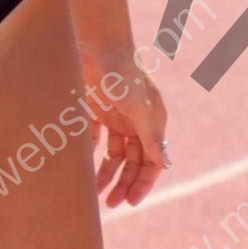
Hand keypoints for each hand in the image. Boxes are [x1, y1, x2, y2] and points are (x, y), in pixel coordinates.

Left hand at [82, 52, 168, 209]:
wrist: (97, 44)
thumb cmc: (124, 74)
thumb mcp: (141, 109)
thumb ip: (152, 138)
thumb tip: (167, 165)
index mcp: (152, 122)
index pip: (152, 160)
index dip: (144, 182)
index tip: (131, 201)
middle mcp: (135, 121)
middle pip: (132, 161)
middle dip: (124, 183)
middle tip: (112, 203)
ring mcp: (114, 116)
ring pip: (112, 153)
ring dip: (105, 173)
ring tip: (95, 193)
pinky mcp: (94, 109)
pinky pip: (92, 139)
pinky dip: (88, 154)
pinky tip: (80, 169)